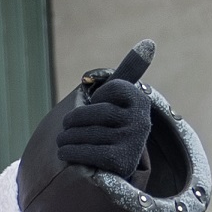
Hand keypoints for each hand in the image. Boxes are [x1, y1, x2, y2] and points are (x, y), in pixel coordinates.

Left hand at [57, 43, 154, 184]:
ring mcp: (132, 141)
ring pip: (84, 133)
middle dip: (72, 121)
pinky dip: (69, 152)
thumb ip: (129, 71)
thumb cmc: (113, 126)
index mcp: (140, 101)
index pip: (107, 89)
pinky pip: (84, 151)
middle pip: (92, 113)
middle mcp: (141, 120)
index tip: (97, 109)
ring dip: (66, 138)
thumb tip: (149, 42)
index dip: (94, 100)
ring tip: (62, 141)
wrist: (116, 169)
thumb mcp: (120, 99)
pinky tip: (66, 153)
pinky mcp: (119, 161)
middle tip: (64, 128)